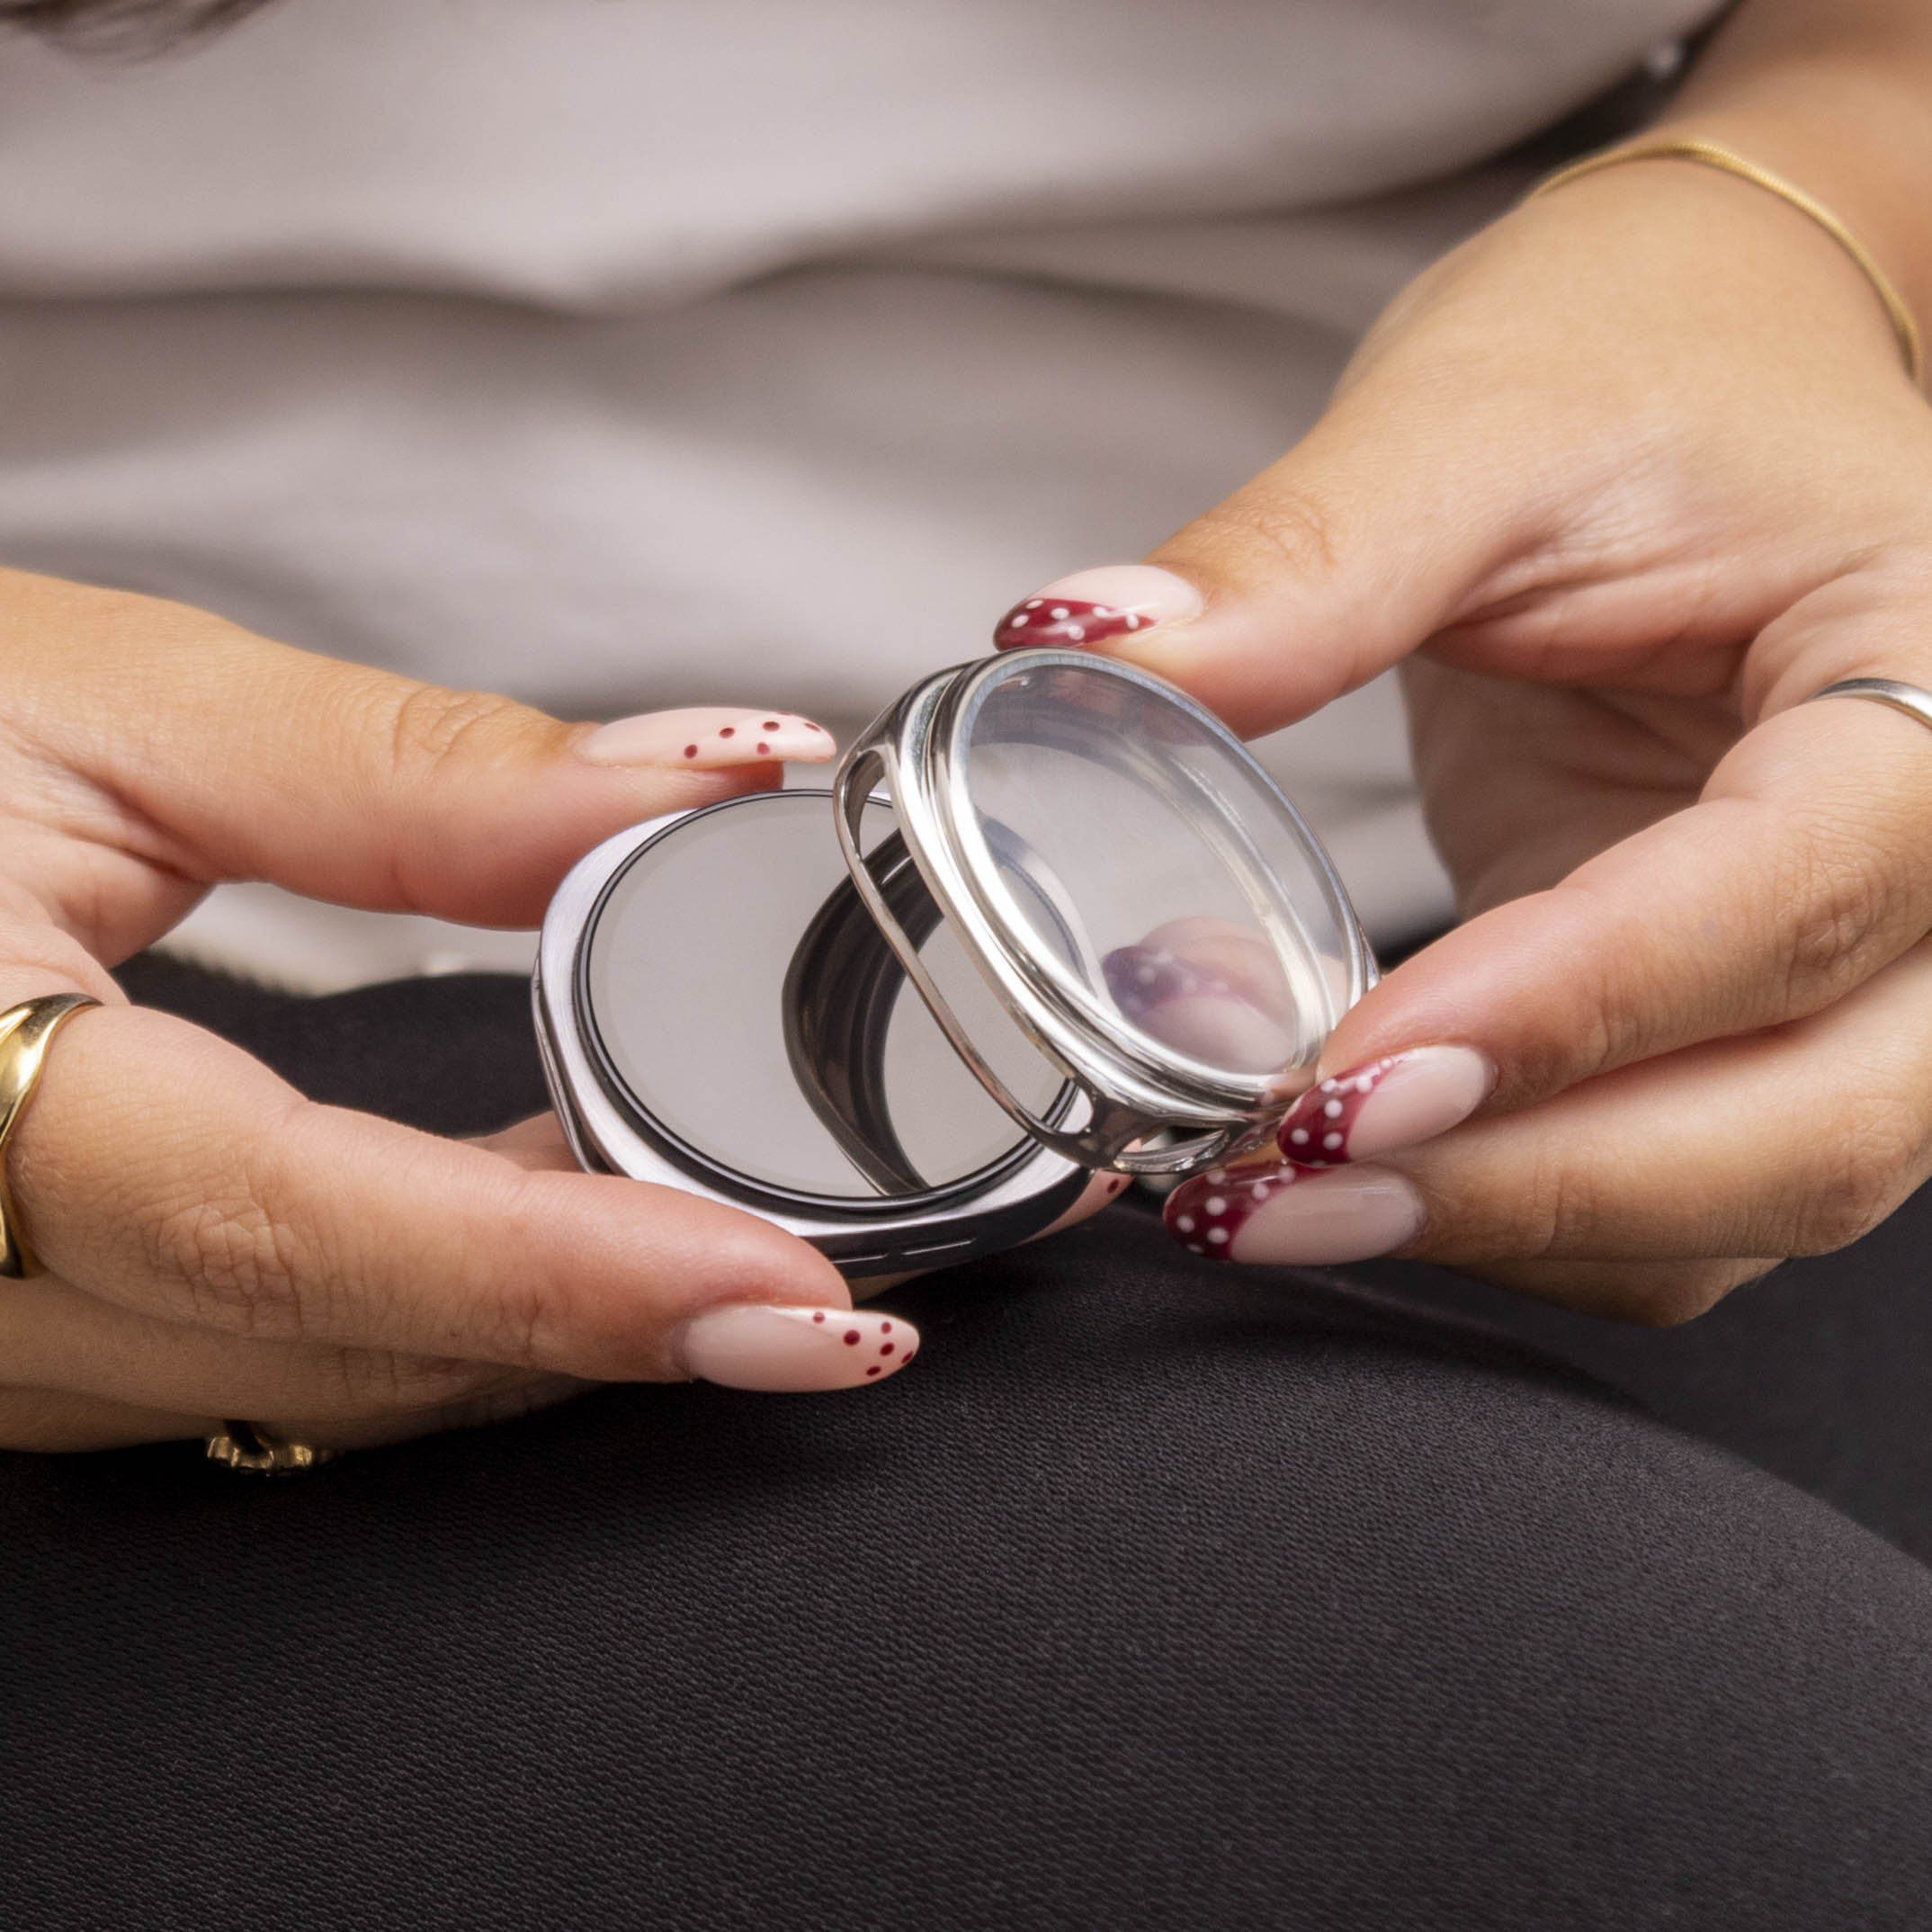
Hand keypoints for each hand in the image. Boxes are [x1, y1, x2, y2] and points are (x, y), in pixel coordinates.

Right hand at [0, 566, 936, 1452]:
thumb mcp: (97, 703)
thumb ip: (420, 776)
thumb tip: (704, 785)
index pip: (307, 1233)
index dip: (566, 1277)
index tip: (791, 1300)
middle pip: (355, 1354)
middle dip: (622, 1337)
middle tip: (856, 1291)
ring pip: (327, 1388)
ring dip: (553, 1337)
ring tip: (761, 1257)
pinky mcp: (23, 1321)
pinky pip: (278, 1356)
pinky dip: (450, 1308)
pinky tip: (575, 1224)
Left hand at [993, 127, 1931, 1319]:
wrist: (1711, 371)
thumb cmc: (1646, 353)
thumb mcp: (1479, 416)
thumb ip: (1304, 556)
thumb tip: (1084, 655)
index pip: (1790, 892)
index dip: (1563, 1011)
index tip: (1337, 1083)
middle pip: (1814, 1119)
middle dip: (1532, 1186)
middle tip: (1270, 1182)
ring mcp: (1868, 957)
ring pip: (1755, 1193)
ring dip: (1512, 1223)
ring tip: (1267, 1189)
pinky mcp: (1747, 1006)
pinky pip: (1677, 1186)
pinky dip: (1518, 1204)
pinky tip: (1348, 1156)